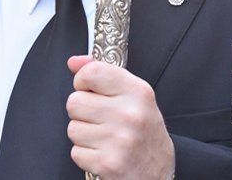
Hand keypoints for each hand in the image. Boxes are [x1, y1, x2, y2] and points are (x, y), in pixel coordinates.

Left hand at [66, 56, 174, 179]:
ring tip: (105, 138)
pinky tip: (104, 153)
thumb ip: (103, 74)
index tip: (91, 90)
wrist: (159, 173)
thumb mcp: (133, 97)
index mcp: (138, 92)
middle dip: (83, 112)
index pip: (91, 72)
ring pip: (73, 128)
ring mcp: (120, 140)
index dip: (83, 81)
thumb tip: (74, 62)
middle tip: (102, 120)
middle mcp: (130, 114)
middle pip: (74, 102)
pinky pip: (76, 152)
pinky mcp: (108, 164)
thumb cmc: (144, 133)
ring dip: (84, 135)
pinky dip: (86, 155)